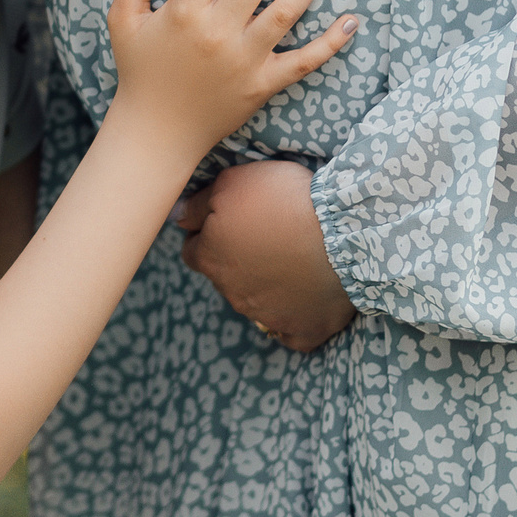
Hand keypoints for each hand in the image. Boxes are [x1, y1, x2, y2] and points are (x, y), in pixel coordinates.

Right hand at [105, 0, 358, 158]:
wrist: (155, 134)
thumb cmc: (140, 70)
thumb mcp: (122, 18)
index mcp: (183, 10)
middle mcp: (217, 31)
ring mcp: (245, 60)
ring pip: (287, 12)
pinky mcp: (263, 85)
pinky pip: (303, 62)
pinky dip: (330, 43)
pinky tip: (352, 19)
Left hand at [175, 159, 357, 352]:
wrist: (340, 234)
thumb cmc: (282, 200)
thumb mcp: (232, 183)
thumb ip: (198, 204)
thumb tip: (177, 217)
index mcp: (210, 259)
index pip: (193, 250)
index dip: (209, 234)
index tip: (232, 221)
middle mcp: (232, 293)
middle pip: (225, 276)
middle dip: (238, 259)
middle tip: (267, 235)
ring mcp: (266, 317)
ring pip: (255, 301)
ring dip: (266, 283)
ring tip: (293, 258)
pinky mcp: (301, 331)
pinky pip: (291, 333)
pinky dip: (295, 318)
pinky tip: (305, 299)